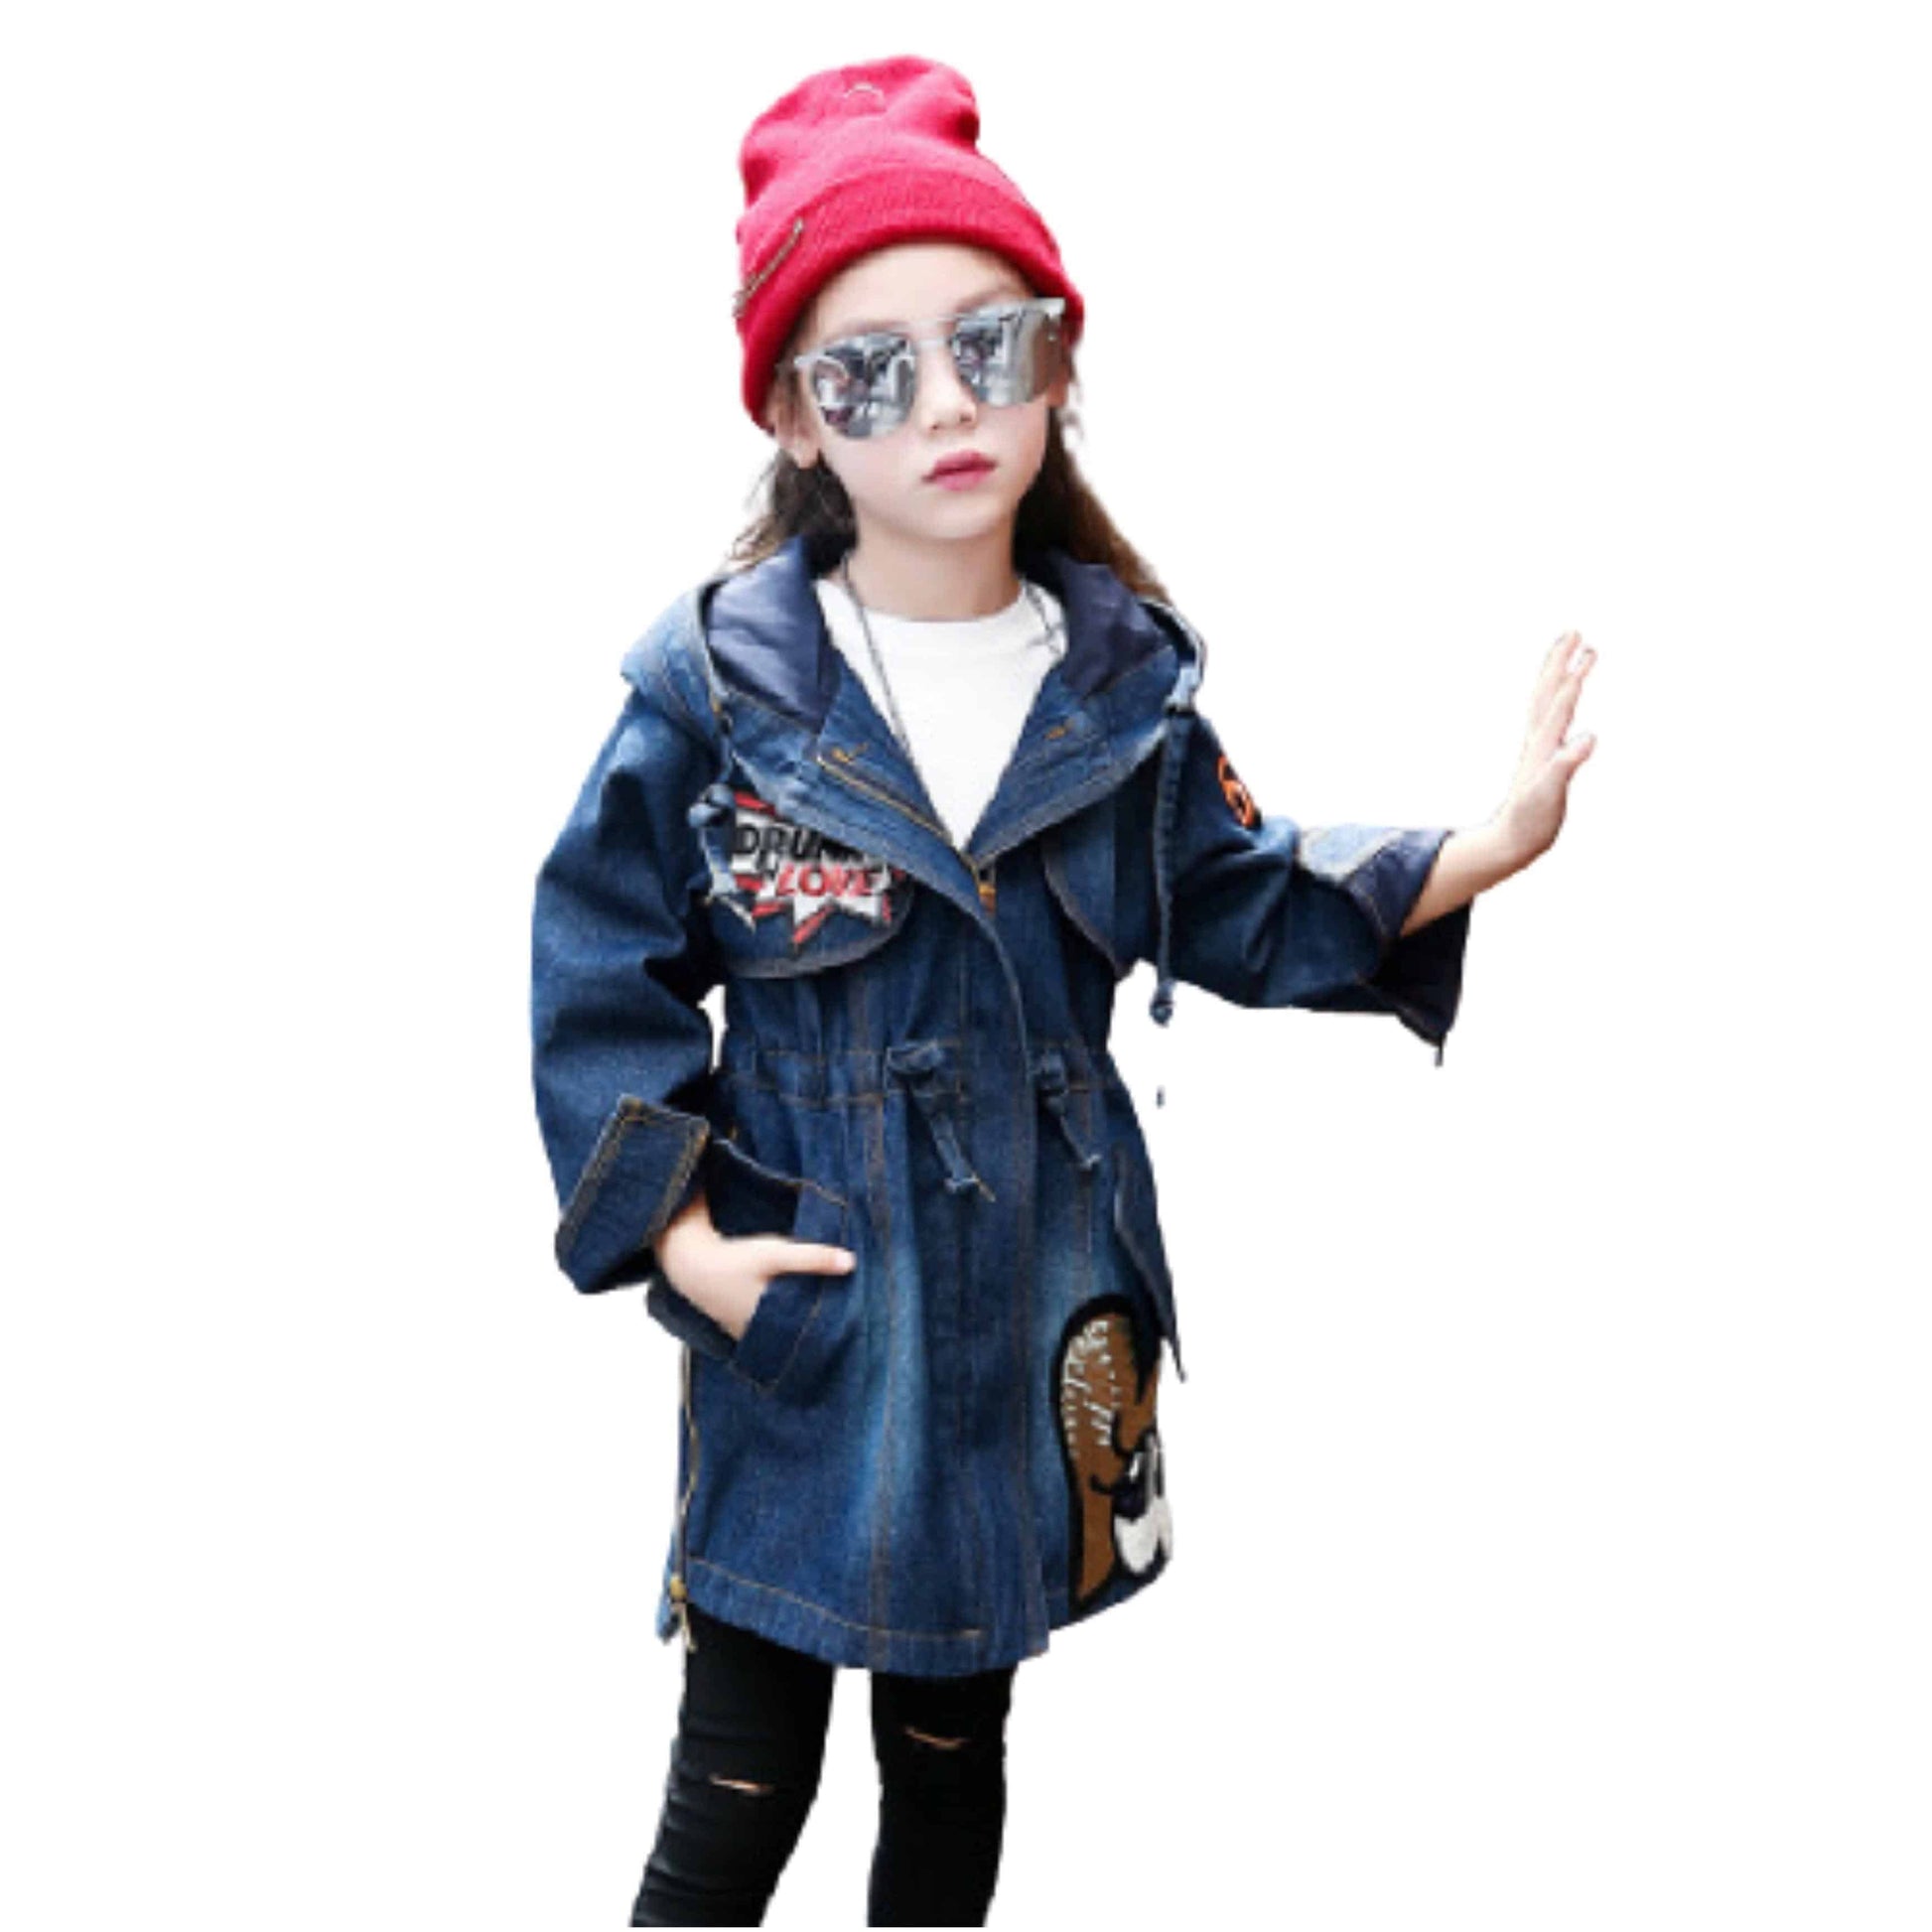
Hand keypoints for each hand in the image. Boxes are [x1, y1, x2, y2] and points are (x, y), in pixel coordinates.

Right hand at [657, 1189, 856, 1341]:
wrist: (691, 1263)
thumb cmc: (734, 1258)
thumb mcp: (774, 1253)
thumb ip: (811, 1258)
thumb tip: (851, 1263)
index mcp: (773, 1322)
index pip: (813, 1331)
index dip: (834, 1325)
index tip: (856, 1317)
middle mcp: (761, 1335)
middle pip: (801, 1334)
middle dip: (820, 1326)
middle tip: (849, 1317)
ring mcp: (748, 1334)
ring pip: (785, 1333)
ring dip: (801, 1324)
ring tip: (828, 1314)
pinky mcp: (740, 1327)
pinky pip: (769, 1330)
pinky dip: (783, 1322)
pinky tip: (795, 1310)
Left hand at [1492, 629, 1598, 868]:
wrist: (1510, 841)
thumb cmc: (1531, 822)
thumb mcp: (1550, 795)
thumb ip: (1566, 765)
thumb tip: (1589, 737)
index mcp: (1543, 745)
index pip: (1560, 703)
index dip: (1575, 678)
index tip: (1589, 650)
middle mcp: (1538, 740)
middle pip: (1547, 691)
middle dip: (1560, 661)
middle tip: (1575, 632)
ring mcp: (1537, 746)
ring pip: (1544, 700)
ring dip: (1556, 673)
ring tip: (1570, 650)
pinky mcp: (1541, 756)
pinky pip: (1549, 716)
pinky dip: (1557, 698)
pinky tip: (1564, 696)